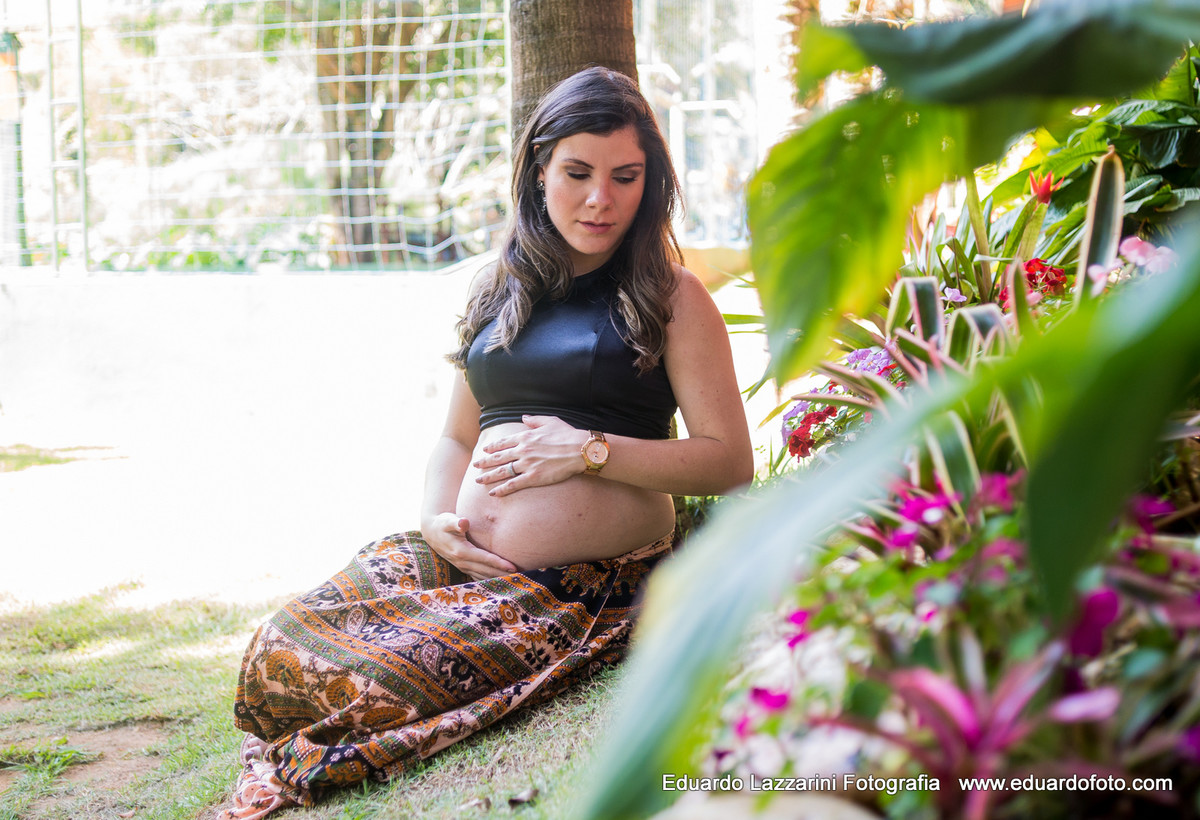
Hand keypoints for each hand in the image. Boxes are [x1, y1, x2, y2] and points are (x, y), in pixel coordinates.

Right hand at [421, 513, 517, 580]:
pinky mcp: (465, 568)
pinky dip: (491, 580)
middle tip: (522, 576)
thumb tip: (463, 522)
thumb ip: (456, 522)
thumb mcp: (447, 520)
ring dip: (499, 579)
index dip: (499, 563)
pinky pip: (479, 577)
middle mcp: (463, 562)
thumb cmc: (443, 524)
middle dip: (503, 574)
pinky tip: (502, 582)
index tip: (513, 567)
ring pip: (484, 576)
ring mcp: (463, 567)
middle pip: (487, 571)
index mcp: (461, 551)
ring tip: (516, 581)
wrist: (432, 533)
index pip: (484, 559)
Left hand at [472, 415, 587, 496]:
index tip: (485, 449)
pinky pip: (513, 485)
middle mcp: (522, 450)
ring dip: (488, 476)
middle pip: (498, 458)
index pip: (503, 442)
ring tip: (479, 480)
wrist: (579, 449)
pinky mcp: (533, 477)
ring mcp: (527, 464)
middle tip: (475, 466)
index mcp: (525, 436)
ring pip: (502, 471)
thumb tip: (524, 417)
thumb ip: (534, 420)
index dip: (492, 447)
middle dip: (484, 462)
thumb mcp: (550, 421)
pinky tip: (493, 493)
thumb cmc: (568, 435)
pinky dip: (502, 489)